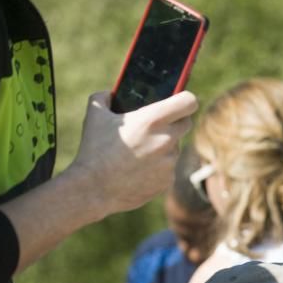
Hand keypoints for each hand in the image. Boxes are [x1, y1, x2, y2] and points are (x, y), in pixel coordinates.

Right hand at [69, 91, 197, 219]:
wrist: (93, 189)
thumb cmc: (93, 149)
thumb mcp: (95, 115)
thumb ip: (105, 97)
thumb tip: (111, 93)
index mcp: (152, 120)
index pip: (189, 102)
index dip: (186, 99)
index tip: (180, 100)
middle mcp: (166, 140)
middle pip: (186, 124)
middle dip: (175, 121)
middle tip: (158, 124)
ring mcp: (169, 162)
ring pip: (175, 147)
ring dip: (163, 145)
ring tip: (137, 151)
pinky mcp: (168, 180)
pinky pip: (168, 167)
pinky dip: (157, 165)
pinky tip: (137, 168)